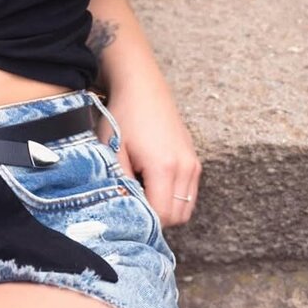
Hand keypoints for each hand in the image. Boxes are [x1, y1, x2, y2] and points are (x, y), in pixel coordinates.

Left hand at [95, 88, 201, 228]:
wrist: (142, 89)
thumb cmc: (124, 117)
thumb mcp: (112, 150)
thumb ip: (119, 184)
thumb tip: (125, 210)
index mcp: (164, 167)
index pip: (163, 215)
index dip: (144, 218)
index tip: (127, 207)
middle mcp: (185, 168)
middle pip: (178, 217)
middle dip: (156, 217)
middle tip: (134, 200)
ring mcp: (193, 164)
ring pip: (186, 208)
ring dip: (166, 208)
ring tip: (143, 190)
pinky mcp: (194, 161)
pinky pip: (189, 194)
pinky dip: (174, 197)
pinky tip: (153, 182)